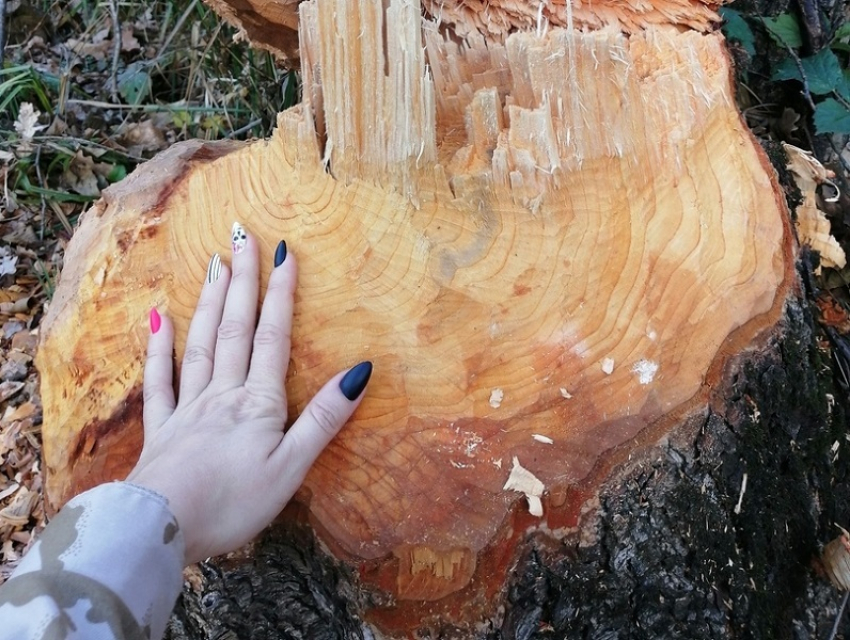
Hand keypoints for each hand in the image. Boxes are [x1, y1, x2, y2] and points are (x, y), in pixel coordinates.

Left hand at [126, 225, 370, 564]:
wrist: (162, 527)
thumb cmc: (234, 501)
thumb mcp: (292, 466)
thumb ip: (324, 418)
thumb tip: (360, 371)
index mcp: (258, 402)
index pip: (273, 338)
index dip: (280, 295)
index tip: (284, 253)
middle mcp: (222, 393)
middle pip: (235, 329)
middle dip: (243, 282)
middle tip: (242, 237)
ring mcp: (187, 407)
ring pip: (200, 345)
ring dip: (210, 303)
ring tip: (215, 265)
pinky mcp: (161, 428)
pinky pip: (159, 381)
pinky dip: (159, 349)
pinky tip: (159, 320)